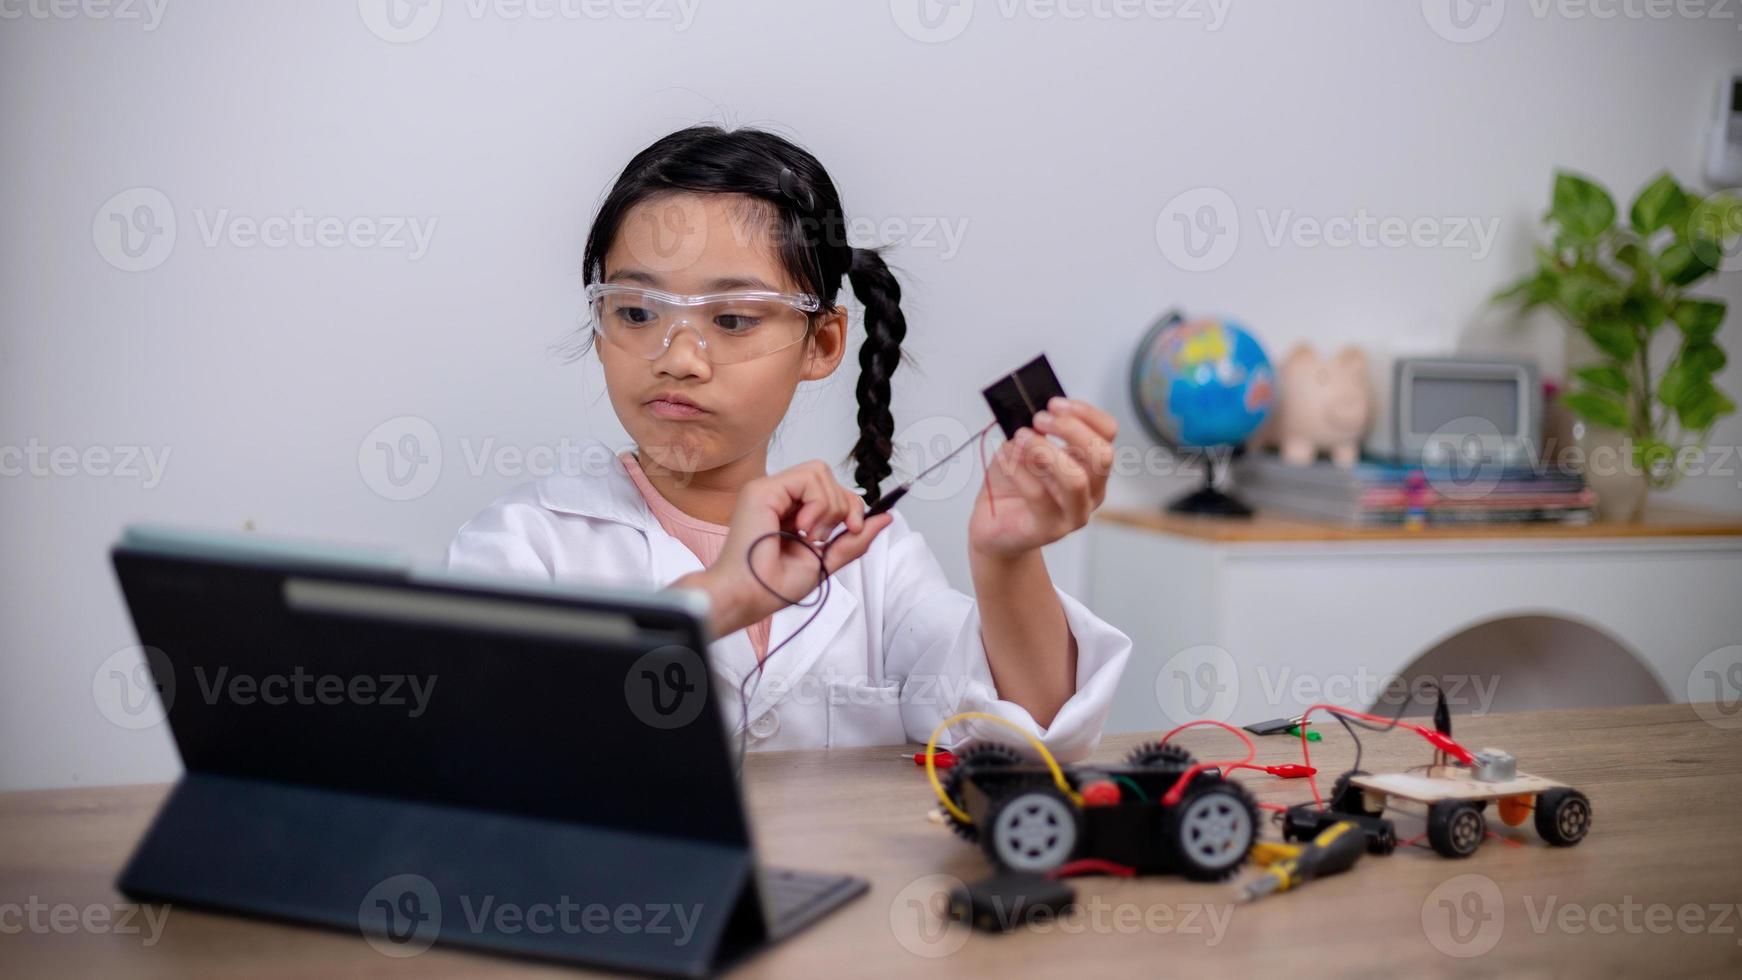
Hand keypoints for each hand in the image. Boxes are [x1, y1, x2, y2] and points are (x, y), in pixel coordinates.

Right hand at [681, 460, 891, 636]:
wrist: (750, 597)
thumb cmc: (775, 586)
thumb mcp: (827, 560)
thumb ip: (854, 539)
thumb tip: (885, 518)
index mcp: (790, 512)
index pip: (831, 489)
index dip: (851, 505)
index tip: (855, 530)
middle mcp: (778, 497)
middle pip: (828, 477)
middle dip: (841, 507)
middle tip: (822, 538)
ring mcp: (768, 490)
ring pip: (820, 472)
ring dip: (827, 506)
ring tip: (809, 535)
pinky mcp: (762, 489)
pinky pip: (808, 477)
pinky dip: (817, 503)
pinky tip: (802, 528)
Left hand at [969, 397, 1116, 559]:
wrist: (993, 525)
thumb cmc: (1013, 483)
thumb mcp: (1025, 447)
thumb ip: (1036, 430)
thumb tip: (1036, 411)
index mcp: (1092, 466)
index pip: (1107, 433)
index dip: (1085, 413)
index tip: (1054, 403)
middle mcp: (1092, 491)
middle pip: (1102, 455)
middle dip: (1070, 429)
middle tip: (1038, 419)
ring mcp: (1074, 514)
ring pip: (1076, 479)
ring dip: (1045, 450)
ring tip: (1020, 438)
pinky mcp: (1049, 530)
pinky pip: (1039, 496)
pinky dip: (1018, 470)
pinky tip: (1003, 458)